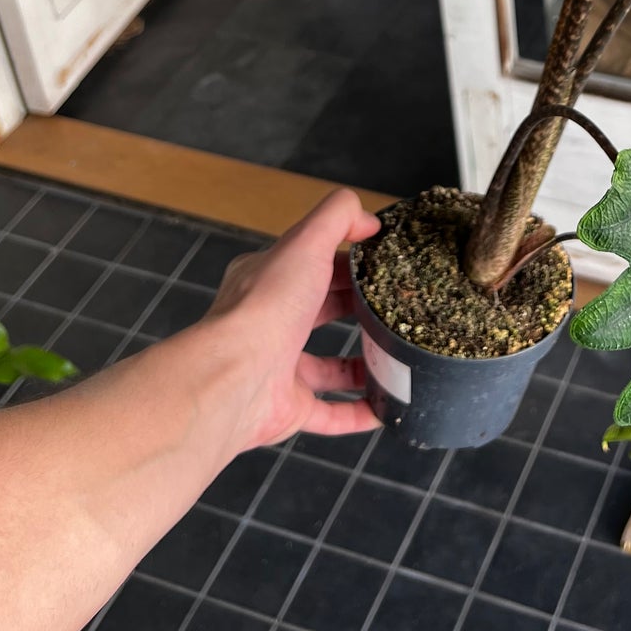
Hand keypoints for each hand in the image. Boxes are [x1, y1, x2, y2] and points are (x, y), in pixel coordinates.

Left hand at [206, 188, 381, 450]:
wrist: (234, 377)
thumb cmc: (266, 305)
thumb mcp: (305, 242)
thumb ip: (337, 216)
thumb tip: (368, 219)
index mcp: (268, 280)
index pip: (311, 262)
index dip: (347, 258)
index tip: (384, 259)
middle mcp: (270, 323)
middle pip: (320, 311)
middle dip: (356, 307)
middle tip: (396, 304)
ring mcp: (278, 368)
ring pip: (325, 367)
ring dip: (359, 364)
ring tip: (396, 357)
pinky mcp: (288, 408)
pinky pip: (328, 413)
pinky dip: (357, 413)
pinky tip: (386, 409)